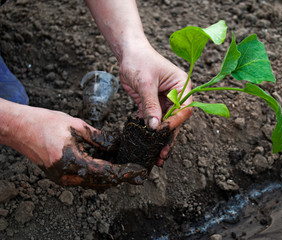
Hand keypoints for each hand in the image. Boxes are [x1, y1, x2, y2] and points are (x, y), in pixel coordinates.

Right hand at [0, 100, 146, 188]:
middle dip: (120, 175)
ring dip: (110, 174)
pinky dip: (98, 172)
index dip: (125, 173)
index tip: (139, 171)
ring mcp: (62, 179)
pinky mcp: (60, 176)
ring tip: (124, 163)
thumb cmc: (44, 123)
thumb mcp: (77, 126)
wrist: (18, 127)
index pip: (106, 173)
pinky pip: (84, 178)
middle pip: (102, 182)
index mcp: (73, 163)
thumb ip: (100, 139)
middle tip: (136, 169)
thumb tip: (117, 146)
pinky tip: (106, 161)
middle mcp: (67, 177)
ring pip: (94, 181)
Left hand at [85, 0, 192, 165]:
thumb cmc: (140, 60)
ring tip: (155, 155)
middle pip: (175, 119)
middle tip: (162, 154)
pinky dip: (148, 131)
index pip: (184, 108)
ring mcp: (164, 100)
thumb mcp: (145, 83)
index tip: (163, 132)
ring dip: (158, 138)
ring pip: (164, 123)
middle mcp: (176, 94)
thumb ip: (151, 105)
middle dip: (168, 136)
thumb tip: (155, 127)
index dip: (175, 121)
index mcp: (182, 85)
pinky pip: (152, 120)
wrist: (127, 53)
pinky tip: (145, 144)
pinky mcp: (153, 104)